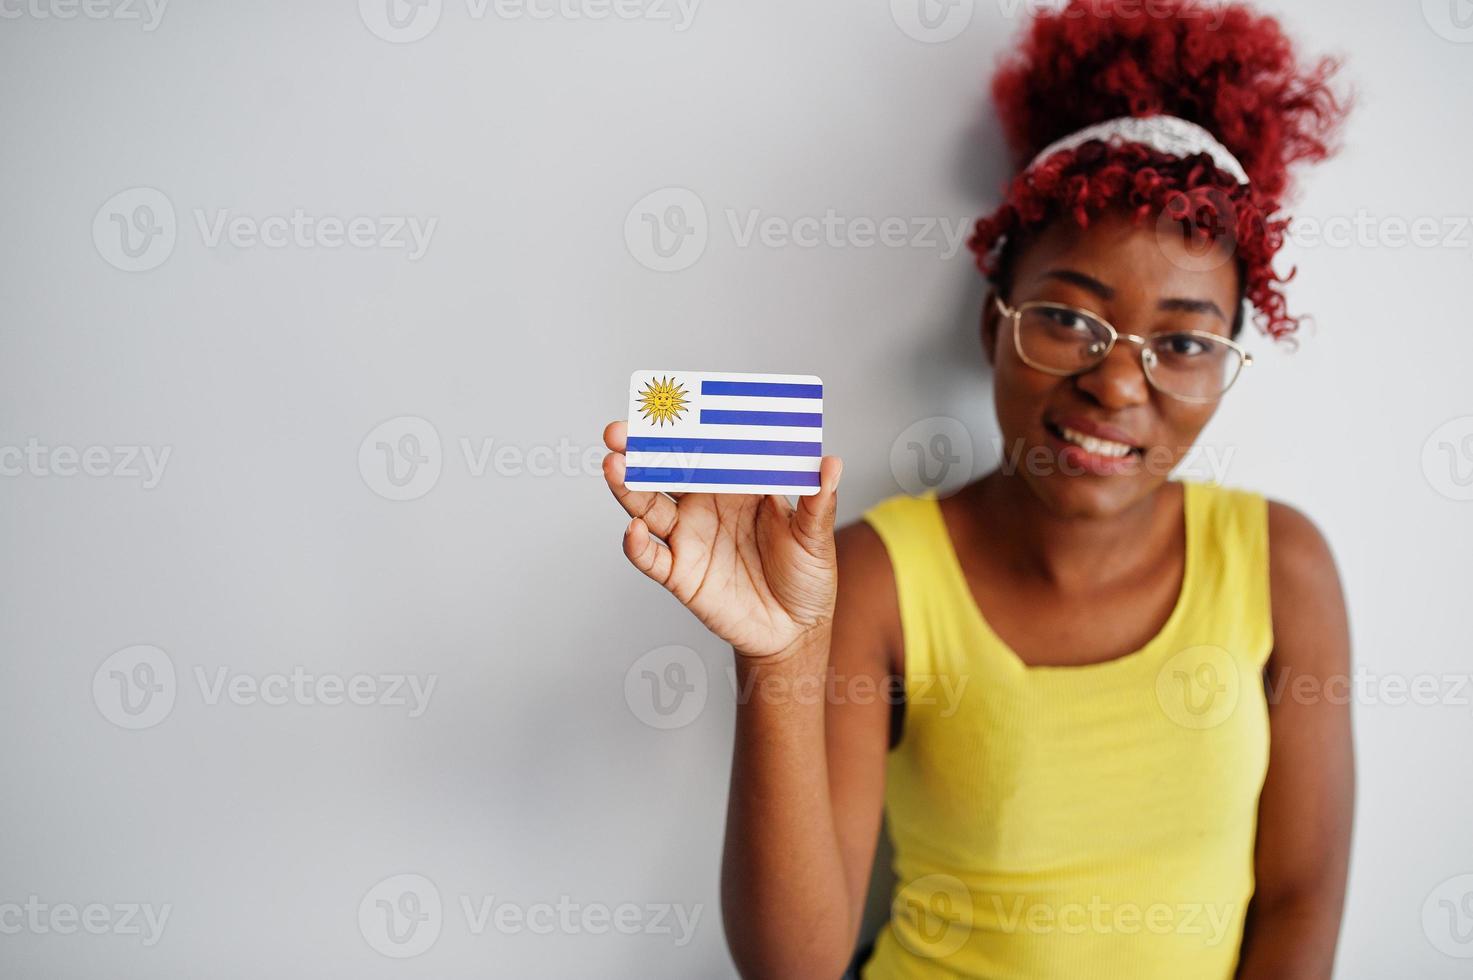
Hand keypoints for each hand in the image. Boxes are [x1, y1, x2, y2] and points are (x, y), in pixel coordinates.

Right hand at [602, 420, 842, 659]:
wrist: (796, 631)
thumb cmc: (806, 576)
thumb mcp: (816, 537)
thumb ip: (817, 502)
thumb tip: (831, 463)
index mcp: (736, 485)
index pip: (705, 448)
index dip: (684, 428)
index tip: (667, 406)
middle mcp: (705, 505)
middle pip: (664, 470)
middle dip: (639, 449)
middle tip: (619, 431)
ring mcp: (688, 538)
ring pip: (647, 506)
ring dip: (627, 487)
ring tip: (614, 466)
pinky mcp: (680, 573)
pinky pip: (650, 557)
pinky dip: (636, 544)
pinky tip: (633, 529)